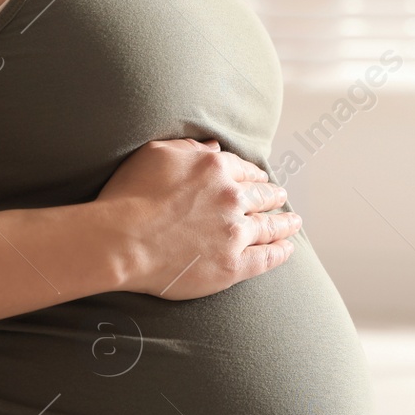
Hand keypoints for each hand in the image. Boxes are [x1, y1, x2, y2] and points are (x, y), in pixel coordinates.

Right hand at [96, 138, 299, 298]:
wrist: (120, 241)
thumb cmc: (129, 196)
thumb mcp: (155, 154)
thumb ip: (189, 148)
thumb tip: (214, 148)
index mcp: (215, 169)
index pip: (244, 171)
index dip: (254, 176)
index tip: (260, 180)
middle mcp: (231, 198)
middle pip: (262, 196)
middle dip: (273, 196)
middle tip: (280, 197)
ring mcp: (234, 233)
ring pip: (269, 226)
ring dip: (284, 223)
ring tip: (293, 222)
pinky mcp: (232, 265)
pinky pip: (266, 257)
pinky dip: (280, 253)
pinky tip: (287, 250)